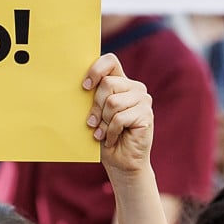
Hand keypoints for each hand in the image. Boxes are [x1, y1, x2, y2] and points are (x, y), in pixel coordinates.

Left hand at [83, 53, 152, 177]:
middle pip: (108, 83)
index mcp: (120, 82)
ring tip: (104, 132)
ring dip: (104, 122)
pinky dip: (111, 132)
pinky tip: (112, 139)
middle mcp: (134, 87)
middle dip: (96, 106)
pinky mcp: (146, 114)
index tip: (85, 87)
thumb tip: (77, 86)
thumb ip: (90, 97)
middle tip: (93, 122)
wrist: (120, 162)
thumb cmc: (103, 137)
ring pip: (113, 102)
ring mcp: (143, 100)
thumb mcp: (93, 114)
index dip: (96, 70)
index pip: (110, 61)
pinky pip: (120, 118)